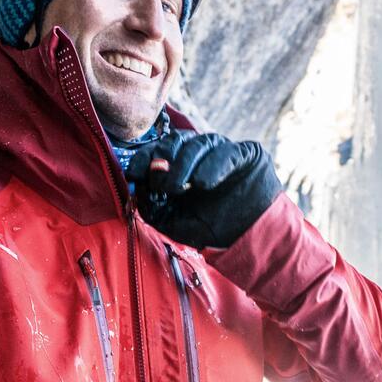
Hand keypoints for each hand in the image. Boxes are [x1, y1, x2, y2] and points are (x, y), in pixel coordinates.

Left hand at [126, 130, 282, 248]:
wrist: (246, 241)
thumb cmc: (210, 230)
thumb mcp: (171, 222)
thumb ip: (151, 205)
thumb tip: (137, 184)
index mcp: (181, 166)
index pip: (157, 150)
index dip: (144, 157)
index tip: (135, 173)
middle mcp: (201, 155)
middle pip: (175, 140)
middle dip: (162, 160)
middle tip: (162, 184)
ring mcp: (223, 152)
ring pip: (198, 143)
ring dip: (184, 165)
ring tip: (179, 188)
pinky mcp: (246, 154)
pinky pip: (226, 152)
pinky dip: (212, 165)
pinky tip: (204, 184)